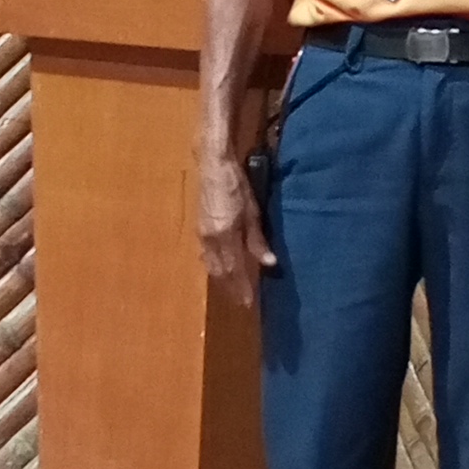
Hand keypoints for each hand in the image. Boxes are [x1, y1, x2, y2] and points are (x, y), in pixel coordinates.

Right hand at [198, 153, 276, 304]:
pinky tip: (220, 268)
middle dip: (231, 288)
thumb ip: (258, 240)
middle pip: (220, 272)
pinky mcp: (200, 228)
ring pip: (211, 265)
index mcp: (225, 236)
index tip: (248, 302)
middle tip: (241, 301)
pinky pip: (206, 255)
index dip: (241, 287)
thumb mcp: (252, 212)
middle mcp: (210, 240)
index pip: (234, 270)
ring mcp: (202, 234)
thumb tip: (269, 263)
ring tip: (232, 289)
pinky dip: (214, 266)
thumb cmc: (237, 185)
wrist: (213, 165)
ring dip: (222, 279)